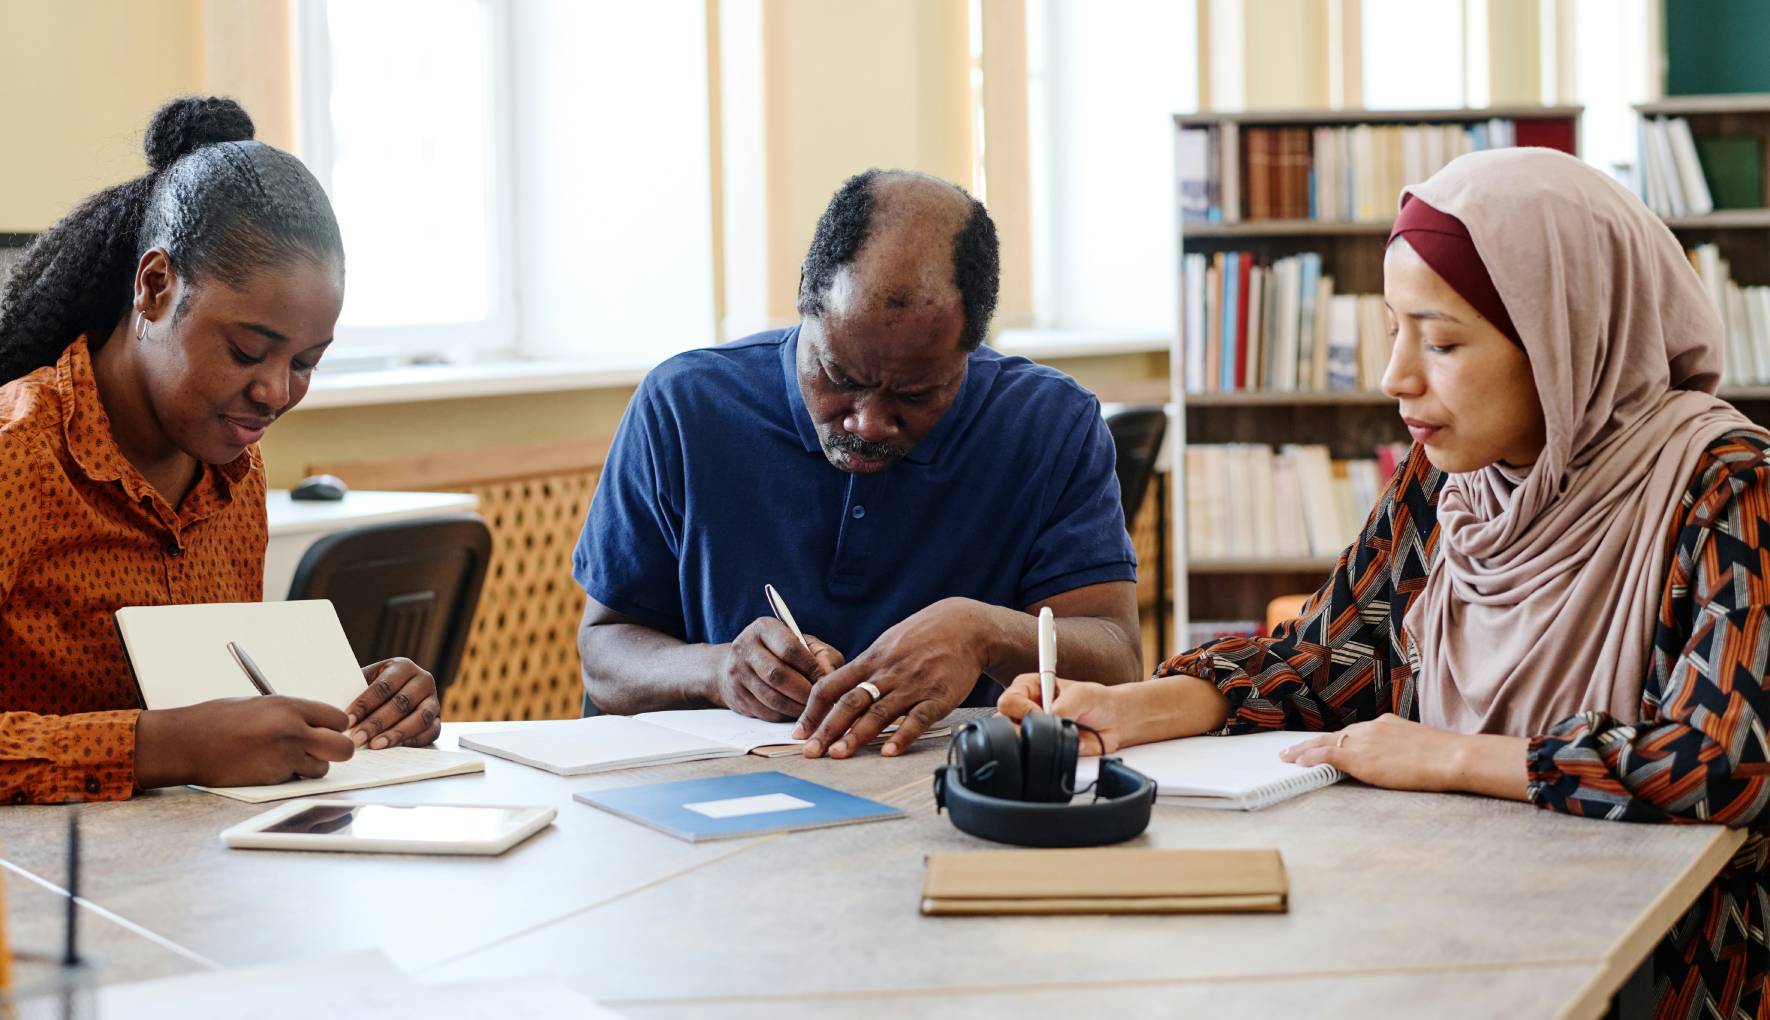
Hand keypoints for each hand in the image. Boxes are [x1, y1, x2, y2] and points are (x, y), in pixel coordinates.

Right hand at [135, 696, 355, 788]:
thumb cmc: (216, 721)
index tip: (324, 732)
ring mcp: (285, 755)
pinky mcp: (273, 777)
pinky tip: (267, 768)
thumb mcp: (260, 706)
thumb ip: (292, 714)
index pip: (338, 719)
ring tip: (285, 760)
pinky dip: (290, 778)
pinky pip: (298, 780)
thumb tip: (316, 725)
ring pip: (322, 768)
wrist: (185, 742)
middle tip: (320, 752)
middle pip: (343, 747)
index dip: (334, 728)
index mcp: (290, 706)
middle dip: (336, 751)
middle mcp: (294, 729)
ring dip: (310, 767)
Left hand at [345, 658, 442, 748]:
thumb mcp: (364, 681)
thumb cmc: (373, 689)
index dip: (365, 704)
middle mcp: (423, 681)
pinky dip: (413, 741)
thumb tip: (335, 708)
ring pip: (420, 719)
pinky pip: (431, 732)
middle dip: (377, 723)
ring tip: (375, 745)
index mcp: (403, 666)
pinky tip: (395, 747)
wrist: (392, 694)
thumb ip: (353, 691)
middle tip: (358, 738)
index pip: (384, 686)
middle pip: (402, 703)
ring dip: (396, 734)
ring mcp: (433, 700)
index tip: (348, 720)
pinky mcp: (438, 719)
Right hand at [715, 618, 843, 720]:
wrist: (741, 664)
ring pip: (771, 697)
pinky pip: (764, 712)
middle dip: (804, 692)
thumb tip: (829, 677)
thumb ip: (822, 655)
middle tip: (822, 701)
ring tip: (813, 710)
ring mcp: (737, 672)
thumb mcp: (804, 644)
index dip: (811, 668)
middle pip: (778, 675)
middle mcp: (745, 647)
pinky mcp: (736, 696)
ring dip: (796, 708)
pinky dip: (784, 716)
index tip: (828, 681)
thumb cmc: (782, 652)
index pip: (790, 649)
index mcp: (764, 628)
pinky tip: (796, 715)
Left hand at [795, 599, 983, 758]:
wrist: (965, 627)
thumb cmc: (922, 637)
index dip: (812, 710)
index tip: (800, 733)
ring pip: (879, 712)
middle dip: (827, 729)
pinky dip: (903, 736)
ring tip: (839, 754)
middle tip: (811, 751)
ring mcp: (912, 685)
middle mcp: (887, 673)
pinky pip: (918, 718)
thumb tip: (837, 692)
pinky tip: (889, 751)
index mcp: (870, 660)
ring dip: (856, 735)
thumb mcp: (887, 644)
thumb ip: (864, 669)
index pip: (831, 686)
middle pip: (850, 702)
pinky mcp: (938, 697)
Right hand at [996, 674, 1128, 755]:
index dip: (1024, 710)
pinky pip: (1032, 758)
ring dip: (1035, 744)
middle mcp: (1023, 709)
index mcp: (1027, 688)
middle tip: (1047, 731)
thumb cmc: (1096, 701)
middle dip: (1024, 730)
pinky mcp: (1038, 749)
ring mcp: (1029, 731)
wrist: (1112, 722)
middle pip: (1003, 724)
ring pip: (1013, 743)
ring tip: (1058, 738)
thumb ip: (1067, 703)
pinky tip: (1061, 748)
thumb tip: (1053, 717)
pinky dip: (1047, 757)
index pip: (1009, 701)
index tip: (1043, 714)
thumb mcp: (1084, 693)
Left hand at [1279, 714, 1467, 791]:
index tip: (1323, 744)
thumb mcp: (1419, 744)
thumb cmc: (1445, 755)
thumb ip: (1401, 747)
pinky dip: (1311, 757)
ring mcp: (1363, 741)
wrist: (1452, 756)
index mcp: (1384, 723)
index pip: (1353, 731)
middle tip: (1293, 750)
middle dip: (1312, 743)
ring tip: (1287, 757)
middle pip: (1334, 734)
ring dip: (1304, 751)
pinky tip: (1298, 763)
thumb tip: (1398, 758)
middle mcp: (1370, 728)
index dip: (1335, 739)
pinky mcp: (1360, 757)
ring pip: (1325, 742)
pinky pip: (1327, 754)